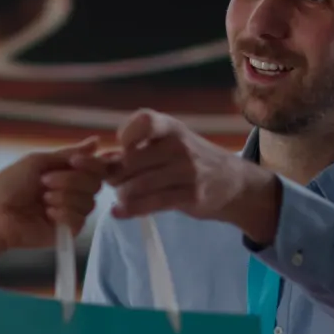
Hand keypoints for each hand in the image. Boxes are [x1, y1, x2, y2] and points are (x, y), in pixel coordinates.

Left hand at [0, 139, 105, 256]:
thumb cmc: (10, 185)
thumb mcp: (37, 162)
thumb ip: (67, 154)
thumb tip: (96, 141)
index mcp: (66, 174)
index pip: (96, 168)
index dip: (91, 164)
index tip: (74, 162)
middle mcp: (72, 192)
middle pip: (95, 184)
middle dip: (71, 181)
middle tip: (45, 182)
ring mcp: (70, 212)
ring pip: (89, 202)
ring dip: (64, 197)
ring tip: (43, 200)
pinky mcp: (67, 231)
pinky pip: (80, 220)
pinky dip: (64, 214)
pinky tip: (47, 214)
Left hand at [90, 109, 281, 243]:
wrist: (231, 182)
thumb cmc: (191, 160)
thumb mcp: (171, 142)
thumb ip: (140, 148)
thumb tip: (101, 160)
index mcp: (171, 128)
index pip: (143, 121)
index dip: (125, 136)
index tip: (121, 149)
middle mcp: (179, 146)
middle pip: (132, 161)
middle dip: (115, 174)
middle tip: (112, 182)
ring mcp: (186, 171)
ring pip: (139, 184)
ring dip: (122, 194)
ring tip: (120, 196)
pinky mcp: (190, 195)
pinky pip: (152, 203)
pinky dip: (130, 210)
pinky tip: (119, 212)